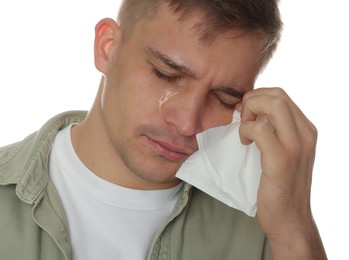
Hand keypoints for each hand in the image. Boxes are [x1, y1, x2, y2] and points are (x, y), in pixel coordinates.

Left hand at [237, 87, 325, 258]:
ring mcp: (296, 146)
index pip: (281, 96)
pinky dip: (246, 130)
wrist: (290, 219)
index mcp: (306, 130)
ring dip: (250, 111)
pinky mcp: (282, 159)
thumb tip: (252, 113)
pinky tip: (244, 143)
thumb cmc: (281, 187)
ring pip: (273, 104)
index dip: (258, 98)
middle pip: (277, 95)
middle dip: (252, 99)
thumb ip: (275, 132)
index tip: (245, 113)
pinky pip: (260, 129)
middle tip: (242, 119)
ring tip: (244, 131)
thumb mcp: (284, 153)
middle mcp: (306, 134)